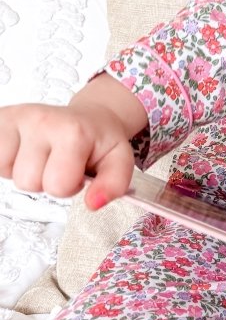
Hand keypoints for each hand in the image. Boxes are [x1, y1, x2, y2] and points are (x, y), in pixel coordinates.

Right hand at [0, 75, 146, 209]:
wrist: (88, 116)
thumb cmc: (100, 140)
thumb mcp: (119, 160)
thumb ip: (114, 184)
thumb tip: (93, 203)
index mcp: (73, 132)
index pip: (58, 186)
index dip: (70, 186)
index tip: (77, 171)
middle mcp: (41, 120)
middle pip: (28, 182)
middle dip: (45, 181)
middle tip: (58, 163)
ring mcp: (16, 117)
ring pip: (7, 173)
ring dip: (24, 171)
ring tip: (43, 156)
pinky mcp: (1, 118)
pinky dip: (6, 162)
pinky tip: (24, 152)